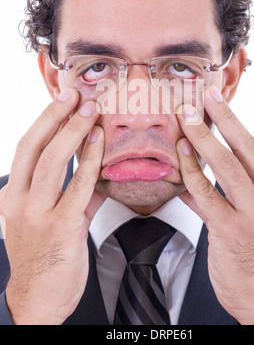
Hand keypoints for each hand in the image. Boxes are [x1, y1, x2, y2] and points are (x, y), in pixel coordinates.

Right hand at [0, 89, 105, 323]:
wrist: (38, 300)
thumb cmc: (44, 257)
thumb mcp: (48, 220)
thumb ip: (75, 194)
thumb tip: (100, 173)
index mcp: (12, 195)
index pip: (25, 148)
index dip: (44, 120)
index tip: (61, 99)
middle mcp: (19, 201)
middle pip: (34, 147)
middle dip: (55, 116)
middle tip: (75, 95)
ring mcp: (37, 214)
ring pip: (52, 162)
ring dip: (73, 132)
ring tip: (90, 111)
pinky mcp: (60, 228)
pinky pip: (79, 188)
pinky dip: (90, 162)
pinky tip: (100, 144)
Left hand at [176, 86, 253, 324]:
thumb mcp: (253, 216)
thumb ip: (226, 193)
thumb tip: (192, 172)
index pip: (253, 146)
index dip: (232, 119)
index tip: (215, 98)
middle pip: (243, 148)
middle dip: (220, 119)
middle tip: (198, 98)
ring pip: (226, 167)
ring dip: (202, 140)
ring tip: (185, 120)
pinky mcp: (232, 231)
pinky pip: (207, 196)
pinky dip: (191, 174)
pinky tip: (179, 159)